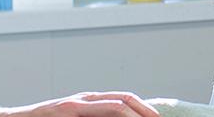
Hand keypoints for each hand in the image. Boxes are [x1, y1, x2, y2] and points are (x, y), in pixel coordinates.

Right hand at [5, 92, 159, 116]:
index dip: (143, 108)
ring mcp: (77, 104)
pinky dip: (116, 114)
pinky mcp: (68, 110)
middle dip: (145, 110)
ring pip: (115, 104)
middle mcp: (86, 99)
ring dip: (135, 114)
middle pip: (125, 99)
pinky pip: (98, 110)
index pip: (123, 101)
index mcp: (90, 103)